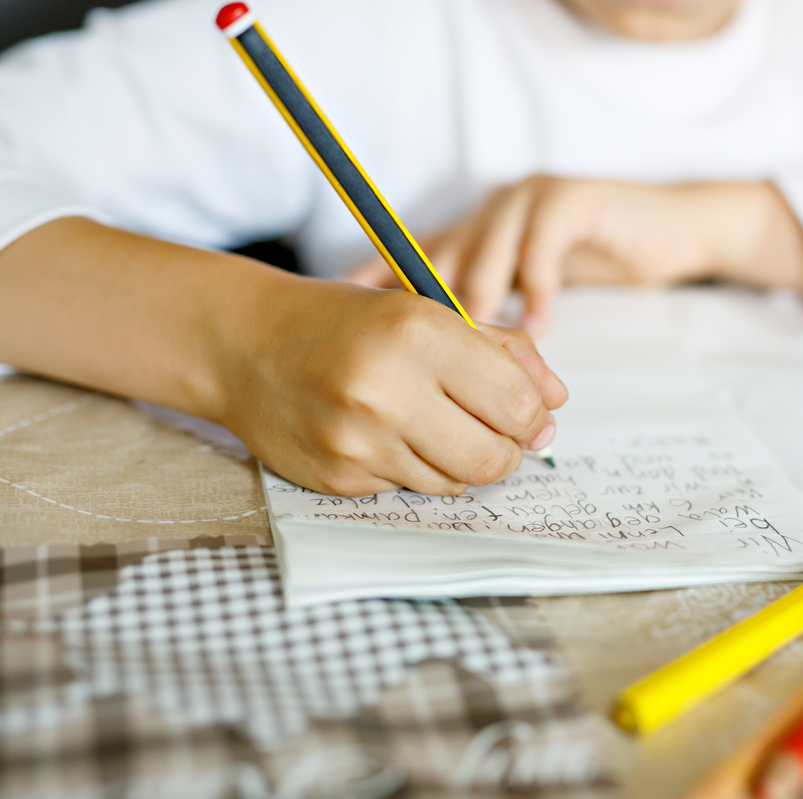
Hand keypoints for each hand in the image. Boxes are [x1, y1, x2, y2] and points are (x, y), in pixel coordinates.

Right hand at [0, 218, 564, 497]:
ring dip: (460, 462)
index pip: (516, 404)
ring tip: (434, 424)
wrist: (245, 344)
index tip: (528, 412)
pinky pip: (408, 491)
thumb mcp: (428, 311)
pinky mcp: (337, 478)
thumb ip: (504, 351)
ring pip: (454, 483)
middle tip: (494, 431)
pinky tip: (389, 436)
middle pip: (493, 458)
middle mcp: (385, 390)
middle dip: (507, 450)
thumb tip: (557, 402)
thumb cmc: (349, 323)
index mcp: (417, 333)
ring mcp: (356, 441)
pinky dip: (414, 469)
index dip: (534, 415)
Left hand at [344, 178, 802, 334]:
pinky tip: (542, 326)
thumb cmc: (596, 263)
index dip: (378, 283)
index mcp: (475, 231)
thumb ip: (489, 314)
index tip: (346, 319)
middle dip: (430, 308)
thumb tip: (439, 367)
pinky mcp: (572, 200)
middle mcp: (492, 210)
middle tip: (416, 355)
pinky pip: (545, 249)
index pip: (412, 256)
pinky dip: (541, 290)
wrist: (668, 228)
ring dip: (483, 302)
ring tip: (474, 349)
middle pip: (444, 256)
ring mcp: (530, 200)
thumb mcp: (531, 289)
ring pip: (489, 252)